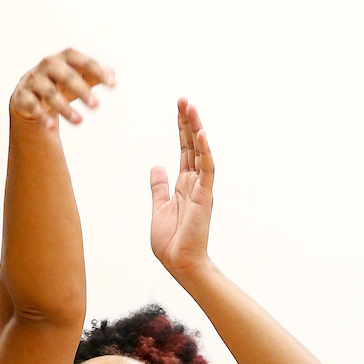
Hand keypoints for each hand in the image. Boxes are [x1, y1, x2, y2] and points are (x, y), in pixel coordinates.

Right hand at [9, 48, 114, 130]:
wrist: (31, 92)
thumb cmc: (63, 82)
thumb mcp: (81, 76)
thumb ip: (97, 74)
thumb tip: (112, 75)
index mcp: (65, 57)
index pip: (83, 61)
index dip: (97, 71)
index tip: (113, 85)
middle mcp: (48, 64)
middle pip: (66, 76)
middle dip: (82, 90)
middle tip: (97, 105)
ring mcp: (34, 79)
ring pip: (49, 92)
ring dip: (64, 108)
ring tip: (79, 121)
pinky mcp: (22, 95)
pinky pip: (32, 105)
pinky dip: (41, 116)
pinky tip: (51, 127)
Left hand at [150, 99, 214, 276]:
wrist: (179, 264)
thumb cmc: (171, 242)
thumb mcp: (159, 208)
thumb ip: (159, 187)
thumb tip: (156, 167)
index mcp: (183, 184)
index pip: (184, 149)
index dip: (182, 129)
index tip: (180, 108)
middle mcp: (194, 182)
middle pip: (192, 145)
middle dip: (188, 121)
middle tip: (184, 99)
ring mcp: (201, 187)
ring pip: (200, 151)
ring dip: (196, 129)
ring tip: (190, 107)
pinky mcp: (205, 196)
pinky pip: (207, 169)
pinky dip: (205, 151)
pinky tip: (201, 134)